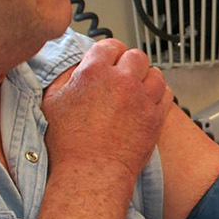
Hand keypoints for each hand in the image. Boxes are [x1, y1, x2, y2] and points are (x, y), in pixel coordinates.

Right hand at [42, 40, 171, 182]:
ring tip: (138, 87)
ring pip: (155, 74)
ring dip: (146, 78)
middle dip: (129, 63)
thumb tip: (75, 67)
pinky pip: (167, 95)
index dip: (109, 52)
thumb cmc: (68, 144)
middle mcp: (121, 81)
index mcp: (94, 72)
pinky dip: (159, 95)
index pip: (109, 45)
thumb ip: (64, 78)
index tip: (109, 59)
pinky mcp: (156, 117)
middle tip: (123, 74)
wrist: (91, 172)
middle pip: (136, 56)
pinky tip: (150, 100)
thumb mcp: (51, 102)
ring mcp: (142, 99)